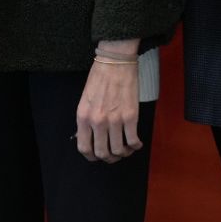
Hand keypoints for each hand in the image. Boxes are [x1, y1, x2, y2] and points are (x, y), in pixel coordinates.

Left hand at [75, 43, 140, 162]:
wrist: (115, 63)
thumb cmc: (99, 78)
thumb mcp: (85, 100)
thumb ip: (87, 119)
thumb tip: (91, 137)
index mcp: (83, 116)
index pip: (84, 148)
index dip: (92, 156)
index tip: (97, 156)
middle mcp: (97, 121)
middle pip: (102, 153)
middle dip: (109, 158)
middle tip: (114, 155)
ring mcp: (114, 120)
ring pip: (119, 150)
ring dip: (123, 153)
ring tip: (126, 148)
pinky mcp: (130, 116)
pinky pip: (133, 141)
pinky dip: (136, 146)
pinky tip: (136, 143)